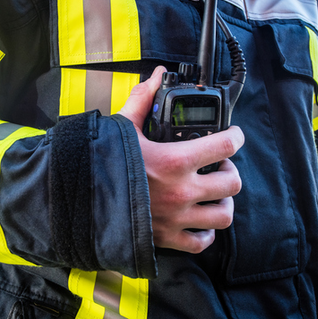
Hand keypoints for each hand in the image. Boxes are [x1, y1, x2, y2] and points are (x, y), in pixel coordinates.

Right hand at [118, 66, 243, 252]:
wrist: (80, 201)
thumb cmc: (101, 164)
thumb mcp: (122, 127)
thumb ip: (142, 100)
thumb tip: (156, 76)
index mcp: (175, 161)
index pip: (226, 145)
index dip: (236, 137)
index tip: (234, 135)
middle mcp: (182, 191)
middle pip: (232, 183)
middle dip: (230, 172)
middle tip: (219, 166)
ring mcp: (177, 217)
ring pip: (224, 215)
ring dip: (223, 203)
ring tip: (213, 195)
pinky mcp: (167, 238)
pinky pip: (201, 242)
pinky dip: (205, 233)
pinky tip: (198, 221)